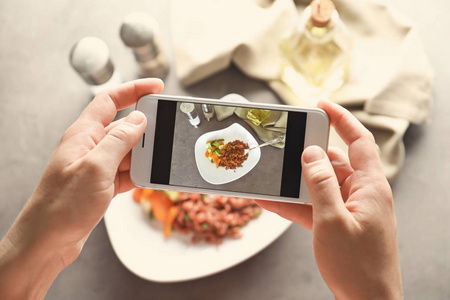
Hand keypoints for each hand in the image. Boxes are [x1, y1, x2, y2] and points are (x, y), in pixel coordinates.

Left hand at [0, 79, 163, 298]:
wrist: (47, 242)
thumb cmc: (62, 205)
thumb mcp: (96, 168)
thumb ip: (119, 140)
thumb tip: (139, 119)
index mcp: (83, 134)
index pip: (109, 100)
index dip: (133, 90)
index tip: (156, 87)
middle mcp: (90, 147)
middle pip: (123, 127)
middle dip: (146, 129)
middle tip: (167, 132)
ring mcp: (96, 167)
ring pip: (128, 152)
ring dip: (144, 155)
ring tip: (160, 160)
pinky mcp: (101, 185)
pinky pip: (126, 172)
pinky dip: (138, 174)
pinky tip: (149, 178)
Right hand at [256, 100, 402, 299]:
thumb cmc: (357, 265)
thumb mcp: (332, 220)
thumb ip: (320, 184)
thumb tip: (311, 154)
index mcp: (370, 186)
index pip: (359, 141)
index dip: (341, 120)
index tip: (321, 106)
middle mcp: (361, 193)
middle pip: (333, 162)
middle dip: (308, 155)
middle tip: (285, 146)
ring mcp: (349, 209)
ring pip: (320, 185)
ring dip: (296, 182)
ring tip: (271, 176)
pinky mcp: (337, 223)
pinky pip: (313, 206)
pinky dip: (294, 203)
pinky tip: (271, 201)